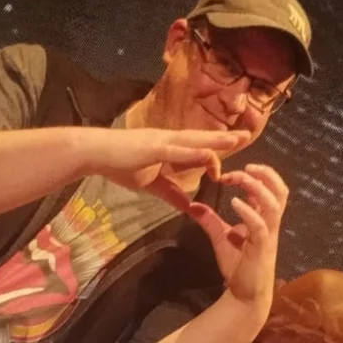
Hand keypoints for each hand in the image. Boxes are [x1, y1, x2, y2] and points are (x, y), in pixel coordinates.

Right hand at [85, 127, 248, 210]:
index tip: (235, 149)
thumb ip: (170, 193)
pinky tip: (210, 154)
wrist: (95, 153)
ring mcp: (162, 142)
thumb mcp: (151, 184)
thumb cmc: (118, 164)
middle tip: (247, 135)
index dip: (217, 148)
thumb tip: (187, 206)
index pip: (198, 148)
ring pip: (195, 140)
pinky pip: (179, 150)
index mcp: (169, 148)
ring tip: (237, 139)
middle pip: (203, 139)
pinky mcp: (154, 148)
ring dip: (217, 140)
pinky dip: (195, 153)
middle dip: (225, 138)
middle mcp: (169, 140)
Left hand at [186, 164, 287, 311]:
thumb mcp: (220, 238)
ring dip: (259, 188)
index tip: (228, 174)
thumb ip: (210, 220)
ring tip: (241, 178)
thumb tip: (192, 205)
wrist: (245, 295)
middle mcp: (270, 224)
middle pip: (280, 191)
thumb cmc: (238, 267)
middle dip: (266, 174)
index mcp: (263, 219)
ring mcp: (268, 235)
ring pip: (274, 205)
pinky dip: (248, 211)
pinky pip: (261, 226)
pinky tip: (234, 202)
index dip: (253, 176)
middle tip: (246, 166)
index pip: (268, 189)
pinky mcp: (262, 248)